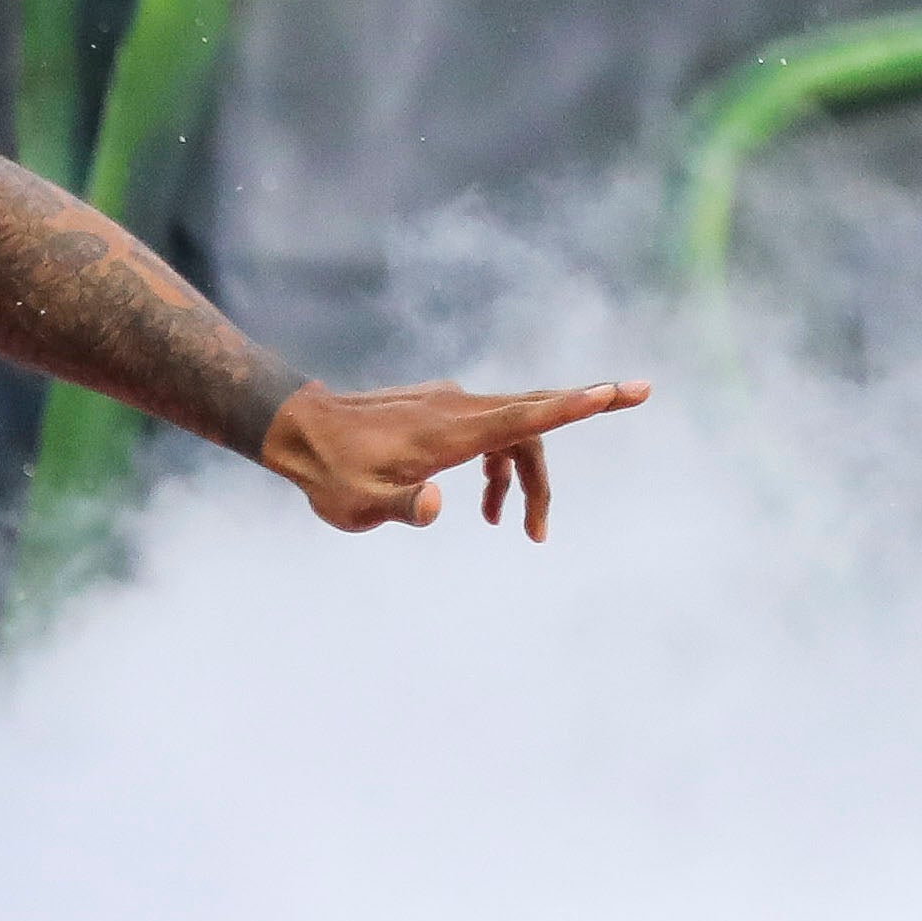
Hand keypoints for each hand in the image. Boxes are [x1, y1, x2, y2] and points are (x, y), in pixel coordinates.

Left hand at [257, 377, 651, 540]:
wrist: (298, 432)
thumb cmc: (329, 473)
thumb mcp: (358, 504)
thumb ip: (402, 506)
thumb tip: (438, 505)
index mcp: (451, 432)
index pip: (527, 415)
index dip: (578, 405)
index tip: (623, 390)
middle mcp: (459, 409)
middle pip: (534, 420)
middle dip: (572, 433)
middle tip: (615, 435)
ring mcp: (450, 405)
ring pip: (513, 431)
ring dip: (524, 477)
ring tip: (518, 529)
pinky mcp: (441, 410)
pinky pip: (490, 432)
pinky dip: (500, 466)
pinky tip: (485, 506)